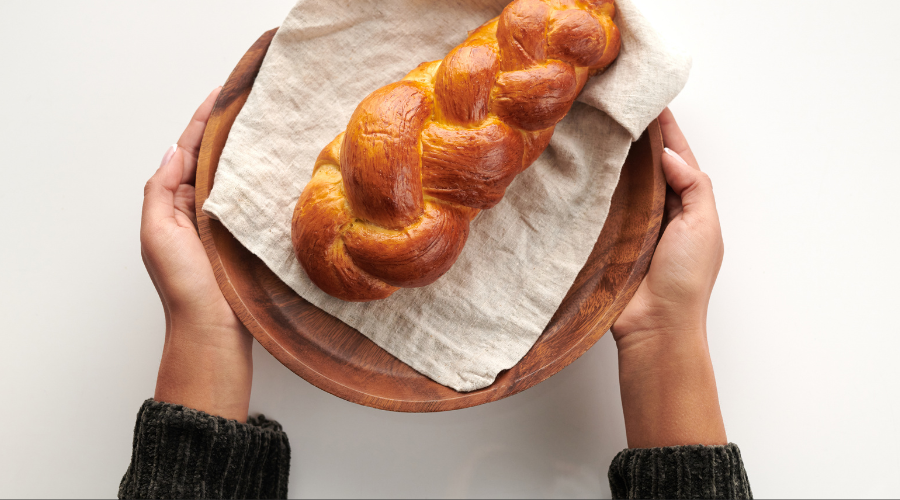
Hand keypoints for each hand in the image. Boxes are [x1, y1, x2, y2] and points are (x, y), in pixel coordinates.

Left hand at [140, 87, 252, 421]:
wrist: (213, 331)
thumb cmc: (184, 287)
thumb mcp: (158, 233)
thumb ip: (161, 190)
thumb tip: (175, 150)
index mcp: (173, 204)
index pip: (187, 151)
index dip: (203, 121)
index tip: (222, 92)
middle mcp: (197, 209)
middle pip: (211, 158)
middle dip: (227, 128)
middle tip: (251, 99)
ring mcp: (224, 222)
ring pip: (234, 175)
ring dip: (245, 149)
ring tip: (266, 122)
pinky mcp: (247, 235)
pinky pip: (253, 198)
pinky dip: (261, 178)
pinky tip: (277, 165)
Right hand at [610, 108, 726, 447]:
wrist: (655, 325)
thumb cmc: (686, 280)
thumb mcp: (704, 227)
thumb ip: (694, 187)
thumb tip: (669, 154)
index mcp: (688, 205)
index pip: (677, 156)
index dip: (666, 128)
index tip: (650, 97)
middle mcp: (659, 209)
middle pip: (645, 163)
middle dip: (634, 135)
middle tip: (615, 103)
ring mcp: (630, 223)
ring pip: (619, 180)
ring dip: (610, 156)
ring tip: (593, 125)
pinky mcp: (605, 237)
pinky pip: (597, 204)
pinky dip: (590, 186)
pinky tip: (577, 166)